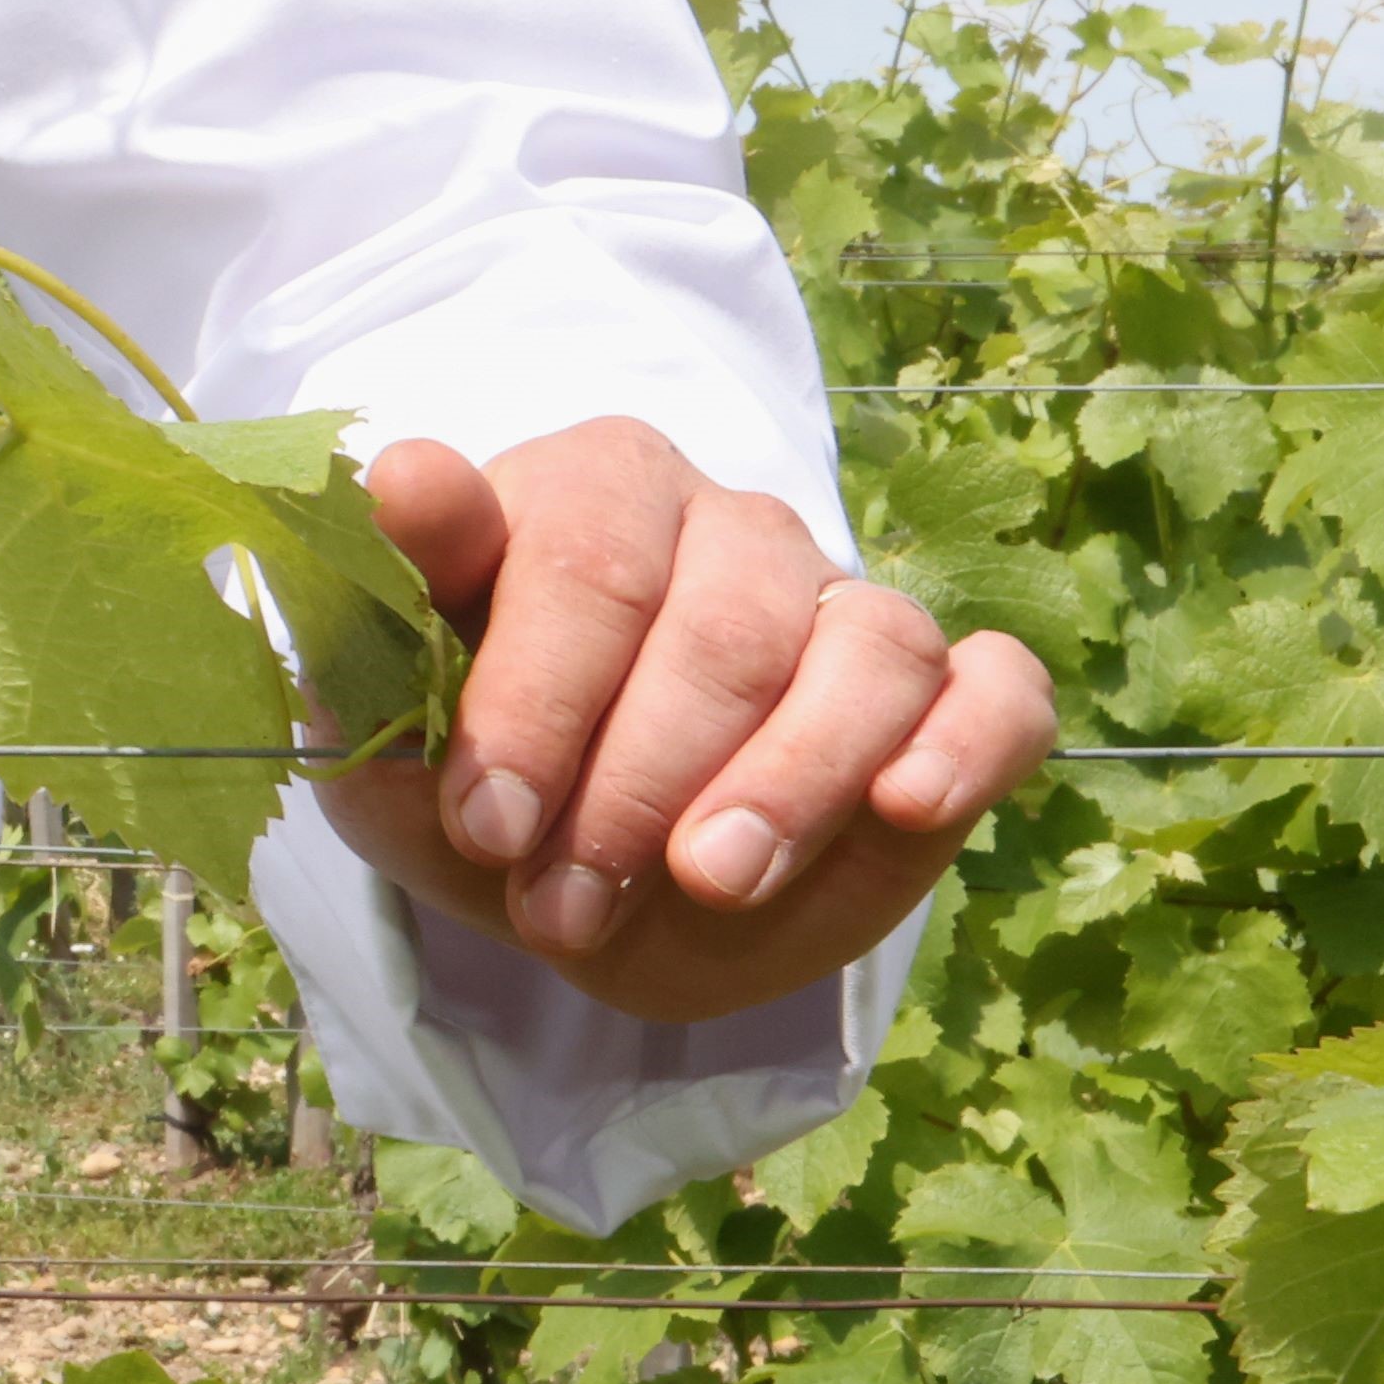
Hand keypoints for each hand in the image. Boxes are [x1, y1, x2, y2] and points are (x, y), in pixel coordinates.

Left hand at [306, 418, 1051, 1027]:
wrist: (574, 867)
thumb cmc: (476, 773)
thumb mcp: (390, 721)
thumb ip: (385, 608)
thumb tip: (402, 474)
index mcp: (591, 489)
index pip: (585, 557)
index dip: (536, 699)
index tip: (485, 825)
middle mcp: (731, 526)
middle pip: (721, 627)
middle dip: (638, 787)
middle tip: (565, 909)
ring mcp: (847, 603)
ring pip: (867, 654)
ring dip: (787, 783)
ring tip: (709, 882)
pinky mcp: (951, 692)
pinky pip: (997, 692)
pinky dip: (967, 743)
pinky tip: (911, 806)